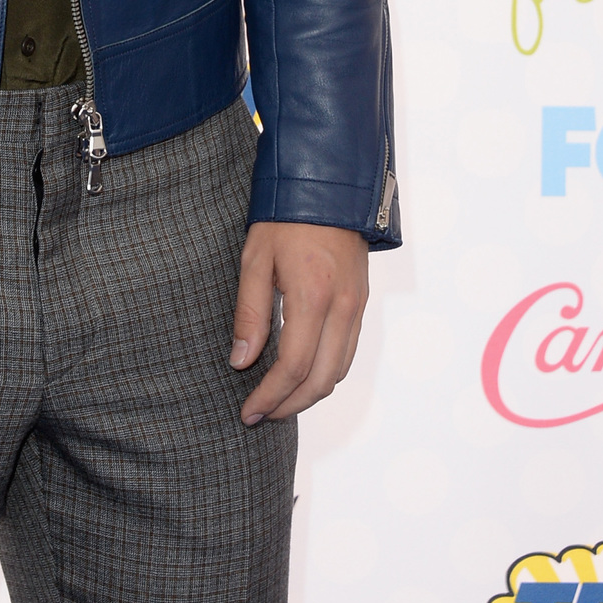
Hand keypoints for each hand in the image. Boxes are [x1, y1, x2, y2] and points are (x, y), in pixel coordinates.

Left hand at [229, 221, 368, 424]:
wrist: (328, 186)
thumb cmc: (284, 218)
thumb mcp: (254, 259)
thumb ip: (249, 313)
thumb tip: (241, 362)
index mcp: (313, 296)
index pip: (293, 366)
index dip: (269, 396)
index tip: (248, 411)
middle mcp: (343, 308)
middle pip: (321, 380)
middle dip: (289, 405)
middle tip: (260, 415)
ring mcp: (357, 307)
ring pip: (339, 372)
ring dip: (309, 395)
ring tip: (277, 401)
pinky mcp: (362, 303)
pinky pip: (347, 353)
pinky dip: (325, 374)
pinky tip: (301, 376)